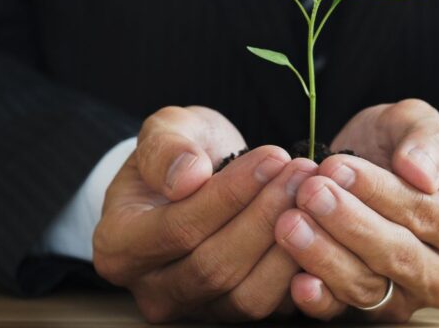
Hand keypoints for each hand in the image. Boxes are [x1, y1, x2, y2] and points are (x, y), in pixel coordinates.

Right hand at [93, 105, 315, 321]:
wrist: (201, 178)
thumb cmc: (182, 152)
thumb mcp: (167, 129)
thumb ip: (166, 147)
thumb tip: (187, 177)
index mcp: (119, 246)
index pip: (178, 229)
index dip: (230, 194)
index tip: (272, 156)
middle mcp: (152, 289)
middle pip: (214, 267)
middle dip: (265, 216)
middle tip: (302, 173)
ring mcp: (195, 310)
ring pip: (247, 295)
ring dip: (288, 243)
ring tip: (311, 194)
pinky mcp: (235, 315)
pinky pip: (274, 308)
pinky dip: (301, 270)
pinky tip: (319, 227)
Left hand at [275, 99, 438, 321]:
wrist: (383, 179)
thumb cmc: (403, 152)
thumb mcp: (417, 124)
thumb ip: (425, 140)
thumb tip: (419, 172)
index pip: (426, 215)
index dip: (380, 193)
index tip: (338, 168)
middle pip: (398, 256)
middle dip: (349, 224)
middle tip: (310, 193)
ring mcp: (410, 300)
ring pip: (368, 287)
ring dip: (325, 256)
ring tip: (291, 222)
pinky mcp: (371, 313)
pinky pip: (343, 312)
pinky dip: (319, 298)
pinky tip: (297, 279)